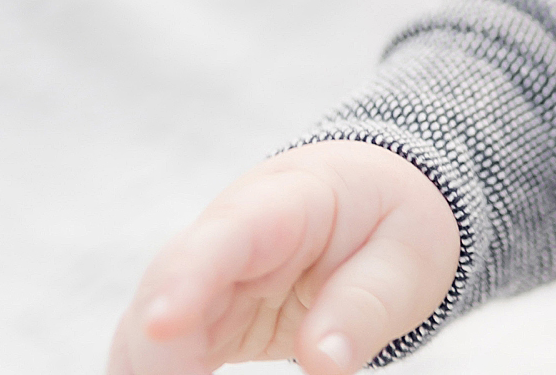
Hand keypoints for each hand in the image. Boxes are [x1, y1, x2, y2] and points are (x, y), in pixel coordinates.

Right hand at [106, 141, 458, 374]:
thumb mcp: (408, 256)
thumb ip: (366, 306)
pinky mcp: (200, 319)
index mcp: (286, 201)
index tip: (163, 323)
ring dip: (148, 369)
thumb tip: (325, 364)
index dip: (188, 276)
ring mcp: (204, 276)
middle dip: (157, 352)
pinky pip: (158, 354)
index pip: (227, 233)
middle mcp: (226, 235)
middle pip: (167, 288)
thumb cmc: (393, 221)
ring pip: (148, 329)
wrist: (377, 198)